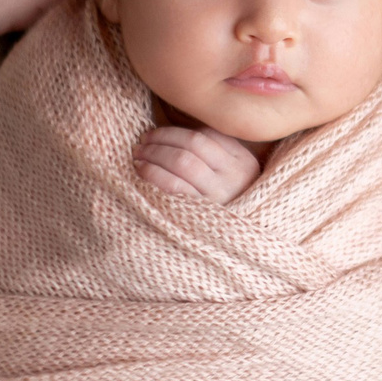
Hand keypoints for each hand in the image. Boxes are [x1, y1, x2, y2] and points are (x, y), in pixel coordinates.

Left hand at [134, 124, 260, 203]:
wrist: (242, 248)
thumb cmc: (230, 208)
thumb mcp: (236, 179)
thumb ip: (218, 156)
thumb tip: (176, 136)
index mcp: (243, 164)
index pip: (207, 136)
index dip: (176, 132)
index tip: (157, 133)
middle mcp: (233, 177)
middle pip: (192, 145)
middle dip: (162, 138)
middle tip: (142, 140)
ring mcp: (216, 196)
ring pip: (181, 161)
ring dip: (155, 153)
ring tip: (138, 154)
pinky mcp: (198, 213)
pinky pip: (172, 186)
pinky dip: (153, 173)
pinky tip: (141, 170)